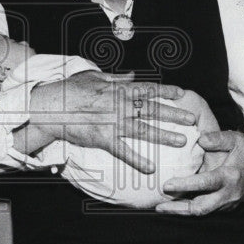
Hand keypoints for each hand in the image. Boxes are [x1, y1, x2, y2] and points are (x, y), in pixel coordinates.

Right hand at [26, 71, 195, 173]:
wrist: (51, 106)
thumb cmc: (70, 89)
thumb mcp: (92, 76)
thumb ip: (115, 77)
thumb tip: (131, 75)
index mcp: (118, 89)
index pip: (148, 88)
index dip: (167, 90)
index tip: (183, 93)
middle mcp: (120, 105)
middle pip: (153, 109)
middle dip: (174, 114)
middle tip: (192, 120)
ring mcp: (113, 122)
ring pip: (144, 129)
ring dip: (164, 136)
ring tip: (182, 141)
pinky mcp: (103, 138)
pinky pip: (124, 151)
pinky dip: (137, 160)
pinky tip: (151, 168)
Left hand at [156, 131, 243, 214]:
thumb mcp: (235, 138)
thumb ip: (217, 138)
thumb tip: (199, 139)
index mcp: (230, 176)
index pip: (205, 183)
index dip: (185, 185)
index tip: (166, 184)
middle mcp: (228, 194)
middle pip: (201, 208)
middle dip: (179, 209)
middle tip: (158, 205)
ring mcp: (228, 203)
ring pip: (202, 212)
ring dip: (182, 212)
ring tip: (160, 208)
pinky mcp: (226, 207)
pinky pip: (206, 210)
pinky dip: (190, 209)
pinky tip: (175, 205)